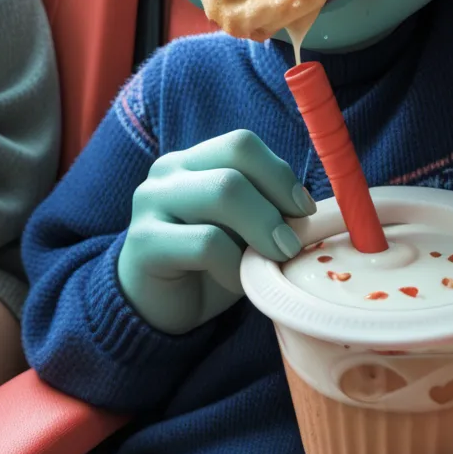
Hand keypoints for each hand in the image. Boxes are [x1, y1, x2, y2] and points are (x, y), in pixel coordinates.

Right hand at [118, 129, 315, 334]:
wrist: (155, 309)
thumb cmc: (207, 266)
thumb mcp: (242, 231)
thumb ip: (267, 210)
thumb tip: (308, 209)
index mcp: (193, 161)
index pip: (242, 144)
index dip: (280, 174)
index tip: (304, 210)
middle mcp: (168, 172)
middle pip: (235, 161)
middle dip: (275, 201)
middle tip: (293, 241)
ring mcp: (150, 202)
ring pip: (222, 192)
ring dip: (261, 228)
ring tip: (273, 259)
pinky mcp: (143, 241)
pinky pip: (206, 243)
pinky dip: (233, 264)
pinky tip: (235, 280)